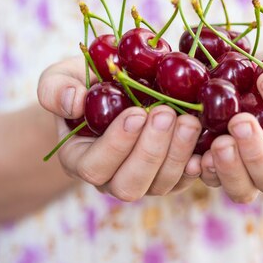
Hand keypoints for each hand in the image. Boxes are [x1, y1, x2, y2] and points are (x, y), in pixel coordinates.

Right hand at [38, 56, 202, 200]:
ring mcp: (143, 179)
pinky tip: (207, 144)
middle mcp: (110, 178)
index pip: (94, 166)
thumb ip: (55, 88)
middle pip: (129, 185)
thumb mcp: (60, 77)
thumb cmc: (84, 83)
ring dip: (177, 154)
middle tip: (167, 114)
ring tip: (190, 119)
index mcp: (80, 158)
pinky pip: (185, 180)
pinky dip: (197, 165)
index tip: (136, 113)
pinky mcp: (170, 175)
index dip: (117, 144)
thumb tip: (73, 103)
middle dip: (151, 151)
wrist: (114, 88)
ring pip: (161, 184)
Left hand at [200, 50, 262, 202]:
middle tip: (239, 121)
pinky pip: (212, 181)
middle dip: (256, 153)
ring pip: (243, 189)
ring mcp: (248, 175)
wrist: (252, 87)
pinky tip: (193, 156)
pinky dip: (201, 171)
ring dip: (229, 169)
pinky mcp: (219, 173)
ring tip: (217, 142)